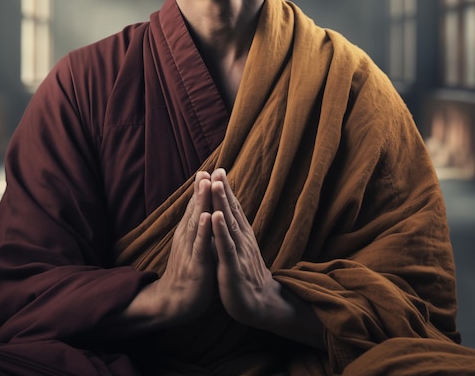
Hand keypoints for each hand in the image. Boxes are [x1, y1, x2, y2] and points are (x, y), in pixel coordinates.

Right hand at [119, 171, 214, 330]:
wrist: (175, 302)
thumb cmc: (188, 271)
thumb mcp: (193, 244)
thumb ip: (197, 226)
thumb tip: (202, 208)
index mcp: (189, 232)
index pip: (195, 206)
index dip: (201, 188)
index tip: (208, 169)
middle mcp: (187, 237)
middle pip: (195, 209)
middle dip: (201, 189)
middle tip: (205, 169)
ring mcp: (190, 249)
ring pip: (197, 221)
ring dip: (201, 202)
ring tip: (206, 183)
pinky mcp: (197, 264)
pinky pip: (201, 244)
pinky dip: (203, 229)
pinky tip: (207, 216)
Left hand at [210, 168, 325, 348]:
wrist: (260, 305)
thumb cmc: (246, 274)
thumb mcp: (238, 249)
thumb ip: (232, 231)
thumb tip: (224, 213)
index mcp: (242, 235)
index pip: (233, 208)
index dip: (226, 189)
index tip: (219, 169)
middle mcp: (242, 239)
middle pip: (232, 210)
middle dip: (224, 189)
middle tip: (218, 169)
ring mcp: (239, 252)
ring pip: (229, 223)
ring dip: (222, 202)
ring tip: (216, 183)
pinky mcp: (233, 267)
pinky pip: (226, 246)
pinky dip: (220, 230)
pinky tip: (215, 217)